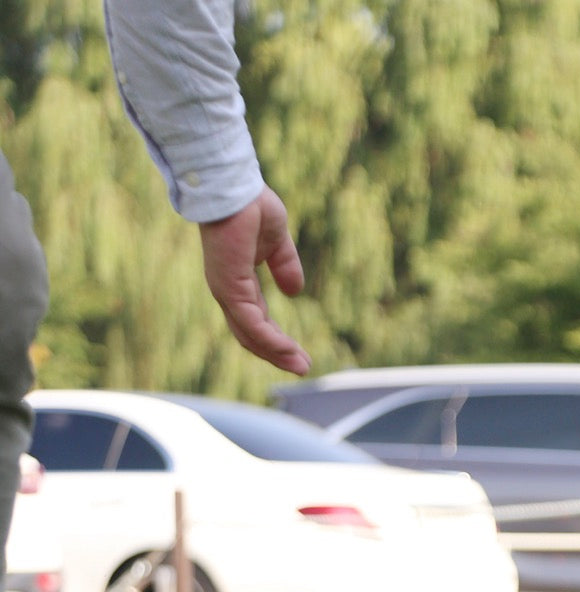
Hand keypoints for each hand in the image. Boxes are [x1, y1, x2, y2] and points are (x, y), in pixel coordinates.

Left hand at [198, 187, 311, 375]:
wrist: (234, 186)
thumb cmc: (251, 204)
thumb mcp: (276, 241)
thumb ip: (284, 266)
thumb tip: (295, 291)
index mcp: (238, 281)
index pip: (257, 321)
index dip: (278, 339)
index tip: (300, 354)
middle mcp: (228, 291)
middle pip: (251, 335)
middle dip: (278, 354)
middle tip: (303, 368)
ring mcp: (227, 291)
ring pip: (251, 335)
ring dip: (277, 353)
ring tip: (302, 367)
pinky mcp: (230, 288)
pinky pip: (252, 323)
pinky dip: (271, 340)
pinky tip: (288, 350)